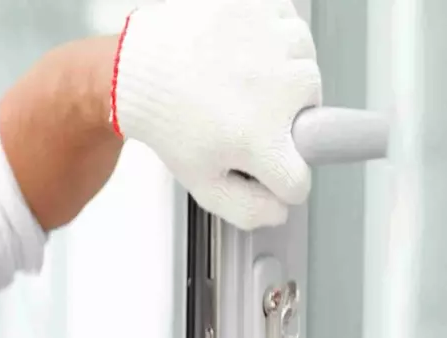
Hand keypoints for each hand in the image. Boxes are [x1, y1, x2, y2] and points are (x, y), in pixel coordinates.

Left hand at [113, 0, 321, 229]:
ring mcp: (278, 43)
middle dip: (278, 123)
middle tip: (235, 115)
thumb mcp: (200, 182)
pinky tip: (237, 53)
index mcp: (264, 138)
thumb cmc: (166, 118)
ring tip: (235, 83)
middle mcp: (282, 88)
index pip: (299, 178)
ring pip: (306, 72)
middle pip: (309, 118)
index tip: (260, 166)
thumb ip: (247, 209)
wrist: (137, 68)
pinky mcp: (270, 8)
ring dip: (280, 81)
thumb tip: (281, 209)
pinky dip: (271, 43)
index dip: (277, 179)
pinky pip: (291, 32)